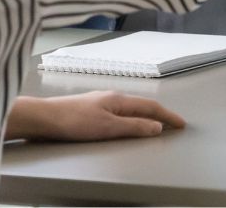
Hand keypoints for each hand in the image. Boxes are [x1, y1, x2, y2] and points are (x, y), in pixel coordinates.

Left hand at [6, 92, 185, 140]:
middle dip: (160, 114)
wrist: (43, 118)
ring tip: (155, 125)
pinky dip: (131, 118)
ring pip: (130, 108)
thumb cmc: (75, 122)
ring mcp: (100, 102)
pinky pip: (119, 112)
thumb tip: (158, 127)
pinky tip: (126, 124)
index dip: (168, 116)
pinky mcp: (90, 109)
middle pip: (142, 105)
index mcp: (120, 100)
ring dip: (145, 116)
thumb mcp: (107, 127)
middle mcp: (113, 97)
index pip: (151, 107)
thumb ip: (133, 127)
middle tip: (173, 125)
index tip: (182, 124)